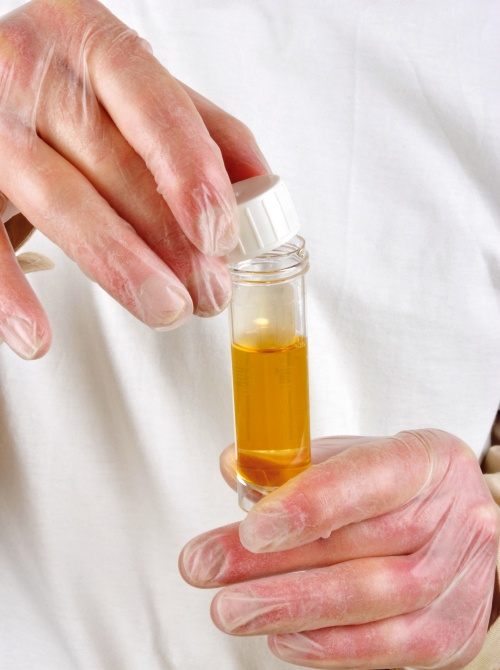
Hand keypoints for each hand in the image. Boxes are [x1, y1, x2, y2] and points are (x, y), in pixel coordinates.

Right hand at [0, 0, 267, 358]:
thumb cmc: (63, 88)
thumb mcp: (132, 90)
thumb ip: (198, 129)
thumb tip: (261, 186)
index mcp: (91, 45)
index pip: (155, 107)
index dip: (193, 173)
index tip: (220, 233)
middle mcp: (35, 73)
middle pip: (116, 167)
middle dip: (171, 241)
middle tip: (207, 292)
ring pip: (61, 202)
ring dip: (120, 267)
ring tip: (165, 309)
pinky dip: (9, 294)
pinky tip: (37, 336)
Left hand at [179, 430, 499, 669]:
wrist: (459, 542)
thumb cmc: (395, 495)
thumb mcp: (353, 462)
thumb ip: (295, 465)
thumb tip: (234, 466)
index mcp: (428, 461)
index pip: (371, 477)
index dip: (311, 503)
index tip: (252, 528)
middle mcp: (454, 519)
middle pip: (359, 546)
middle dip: (271, 562)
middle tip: (205, 566)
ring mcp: (457, 580)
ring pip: (368, 600)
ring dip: (287, 608)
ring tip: (228, 610)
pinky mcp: (450, 633)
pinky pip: (383, 647)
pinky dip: (324, 646)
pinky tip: (279, 638)